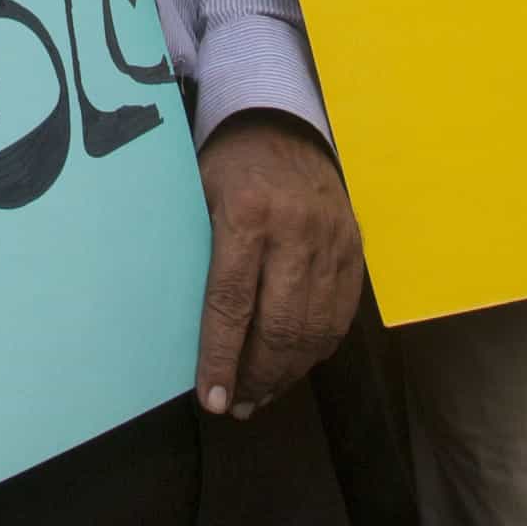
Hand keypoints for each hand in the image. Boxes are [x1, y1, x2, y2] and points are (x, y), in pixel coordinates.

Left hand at [194, 114, 361, 419]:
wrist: (283, 120)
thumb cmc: (227, 163)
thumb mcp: (195, 193)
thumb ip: (193, 251)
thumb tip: (171, 325)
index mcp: (246, 212)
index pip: (231, 303)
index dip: (220, 357)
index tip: (211, 399)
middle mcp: (296, 228)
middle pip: (279, 326)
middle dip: (256, 376)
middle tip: (235, 404)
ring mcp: (332, 239)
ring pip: (314, 329)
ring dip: (286, 373)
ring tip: (260, 395)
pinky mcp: (355, 247)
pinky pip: (341, 315)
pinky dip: (317, 349)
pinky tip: (294, 365)